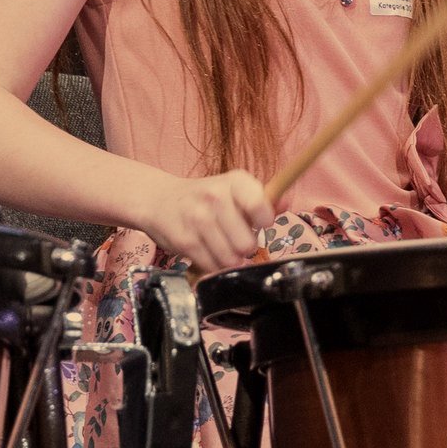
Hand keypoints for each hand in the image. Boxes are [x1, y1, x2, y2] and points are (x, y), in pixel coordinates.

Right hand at [139, 170, 273, 270]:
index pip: (260, 207)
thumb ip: (265, 199)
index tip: (258, 223)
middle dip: (245, 247)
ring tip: (221, 245)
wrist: (159, 199)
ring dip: (229, 259)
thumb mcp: (235, 191)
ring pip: (231, 259)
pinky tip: (208, 251)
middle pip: (247, 244)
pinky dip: (213, 265)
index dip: (263, 222)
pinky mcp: (184, 240)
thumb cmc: (205, 197)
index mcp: (235, 181)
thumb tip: (288, 201)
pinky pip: (212, 266)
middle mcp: (215, 196)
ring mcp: (197, 218)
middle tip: (235, 237)